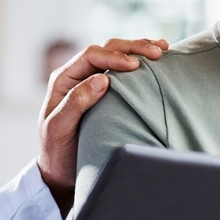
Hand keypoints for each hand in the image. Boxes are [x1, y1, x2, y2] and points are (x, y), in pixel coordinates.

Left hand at [37, 38, 166, 215]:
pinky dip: (140, 62)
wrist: (59, 171)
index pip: (90, 56)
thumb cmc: (57, 152)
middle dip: (132, 48)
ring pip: (116, 55)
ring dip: (139, 50)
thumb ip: (76, 103)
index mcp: (63, 79)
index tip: (135, 65)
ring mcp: (91, 82)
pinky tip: (157, 62)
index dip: (114, 57)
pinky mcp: (105, 91)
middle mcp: (77, 75)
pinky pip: (122, 71)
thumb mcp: (59, 129)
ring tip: (163, 48)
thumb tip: (102, 79)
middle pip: (106, 49)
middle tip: (157, 52)